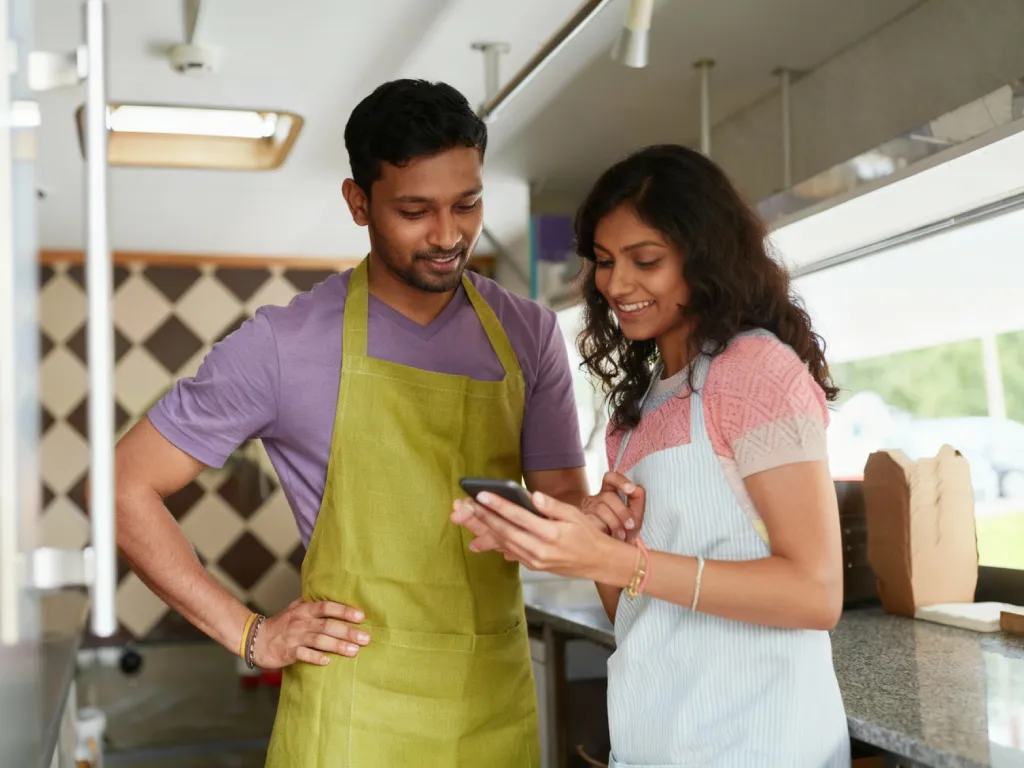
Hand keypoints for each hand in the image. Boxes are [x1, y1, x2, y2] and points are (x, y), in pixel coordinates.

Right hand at [252, 599, 369, 668]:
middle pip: (327, 625)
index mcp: (305, 610)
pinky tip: (328, 662)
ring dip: (337, 646)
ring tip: (354, 651)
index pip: (326, 607)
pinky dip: (315, 658)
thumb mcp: (295, 608)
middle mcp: (301, 622)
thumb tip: (334, 595)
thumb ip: (312, 603)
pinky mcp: (288, 652)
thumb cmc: (281, 624)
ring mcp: (294, 637)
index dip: (344, 611)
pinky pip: (303, 655)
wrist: (256, 639)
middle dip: (348, 631)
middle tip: (366, 638)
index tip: (361, 616)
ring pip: (319, 640)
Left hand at [451, 490, 624, 580]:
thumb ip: (552, 506)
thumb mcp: (575, 515)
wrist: (598, 562)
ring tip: (465, 518)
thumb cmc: (587, 535)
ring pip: (503, 543)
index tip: (482, 495)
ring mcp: (535, 561)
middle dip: (482, 518)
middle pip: (505, 532)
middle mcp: (540, 551)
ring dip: (482, 530)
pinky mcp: (532, 566)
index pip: (520, 517)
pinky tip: (478, 536)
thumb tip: (533, 496)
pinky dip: (493, 543)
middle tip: (463, 506)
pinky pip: (509, 552)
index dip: (499, 506)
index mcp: (551, 535)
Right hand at [581, 472, 645, 542]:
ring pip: (600, 509)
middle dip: (622, 512)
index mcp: (609, 493)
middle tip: (631, 526)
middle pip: (608, 496)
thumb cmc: (624, 533)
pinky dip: (604, 530)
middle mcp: (596, 499)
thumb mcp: (635, 516)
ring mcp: (586, 509)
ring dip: (615, 524)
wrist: (611, 553)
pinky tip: (609, 537)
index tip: (631, 489)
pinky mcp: (580, 521)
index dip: (620, 480)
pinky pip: (592, 521)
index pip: (610, 478)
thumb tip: (636, 488)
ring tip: (621, 536)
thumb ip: (637, 499)